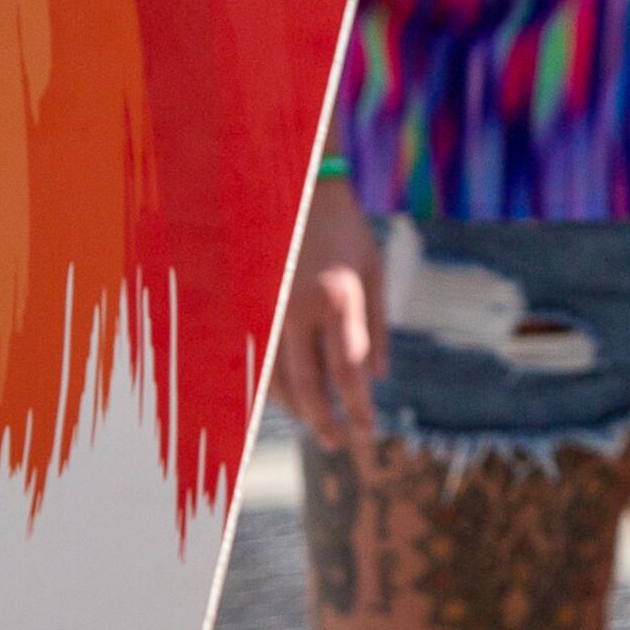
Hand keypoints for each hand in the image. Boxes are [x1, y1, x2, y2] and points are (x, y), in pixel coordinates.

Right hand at [270, 179, 382, 449]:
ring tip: (314, 423)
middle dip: (323, 420)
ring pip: (275, 376)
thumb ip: (378, 326)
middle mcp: (300, 308)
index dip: (357, 408)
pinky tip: (285, 398)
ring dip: (295, 408)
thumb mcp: (374, 271)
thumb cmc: (343, 230)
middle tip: (335, 443)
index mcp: (338, 298)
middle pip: (308, 384)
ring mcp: (269, 307)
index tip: (366, 433)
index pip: (349, 371)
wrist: (294, 186)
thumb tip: (379, 378)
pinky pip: (257, 358)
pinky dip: (271, 385)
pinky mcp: (250, 306)